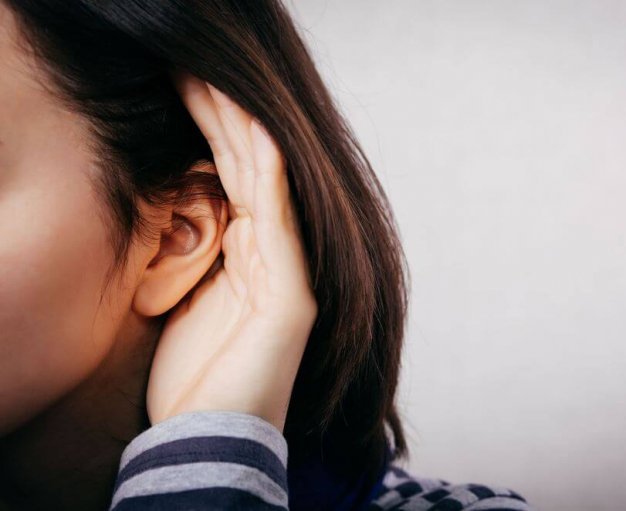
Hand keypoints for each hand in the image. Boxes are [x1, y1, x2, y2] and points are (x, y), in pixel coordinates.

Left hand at [144, 70, 317, 433]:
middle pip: (249, 167)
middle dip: (219, 114)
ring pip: (266, 181)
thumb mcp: (181, 302)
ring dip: (237, 127)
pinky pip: (280, 217)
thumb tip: (180, 209)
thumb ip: (192, 253)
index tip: (180, 86)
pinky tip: (253, 130)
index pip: (231, 175)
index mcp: (248, 256)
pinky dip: (269, 170)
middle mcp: (275, 255)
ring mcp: (288, 272)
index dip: (207, 129)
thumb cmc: (196, 379)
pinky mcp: (291, 294)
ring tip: (208, 79)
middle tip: (189, 65)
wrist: (212, 439)